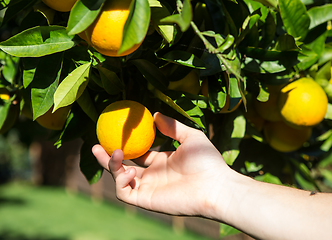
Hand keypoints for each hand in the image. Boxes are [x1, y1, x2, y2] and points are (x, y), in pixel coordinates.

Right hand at [92, 112, 230, 216]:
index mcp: (161, 162)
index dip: (125, 146)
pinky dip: (120, 181)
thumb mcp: (190, 136)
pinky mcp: (146, 200)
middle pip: (123, 167)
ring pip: (120, 179)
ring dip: (112, 166)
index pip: (138, 154)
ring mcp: (148, 188)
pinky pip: (124, 193)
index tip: (113, 133)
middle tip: (95, 144)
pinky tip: (129, 171)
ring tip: (114, 152)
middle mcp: (152, 176)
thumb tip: (154, 115)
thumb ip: (172, 126)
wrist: (215, 185)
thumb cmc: (207, 161)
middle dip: (107, 157)